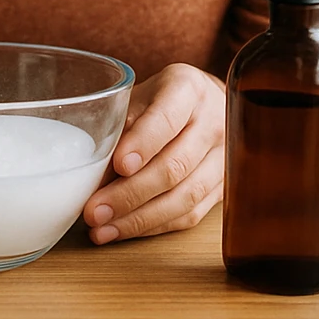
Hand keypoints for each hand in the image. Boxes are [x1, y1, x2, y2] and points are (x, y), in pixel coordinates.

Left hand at [83, 63, 224, 242]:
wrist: (206, 106)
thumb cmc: (161, 100)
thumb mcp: (138, 98)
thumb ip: (120, 129)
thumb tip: (93, 177)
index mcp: (188, 89)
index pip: (167, 118)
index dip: (144, 143)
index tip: (120, 164)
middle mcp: (214, 121)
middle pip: (175, 166)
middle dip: (130, 193)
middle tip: (95, 210)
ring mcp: (225, 158)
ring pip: (184, 197)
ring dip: (140, 218)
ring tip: (103, 229)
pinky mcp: (224, 189)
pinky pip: (190, 215)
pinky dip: (154, 226)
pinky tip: (125, 229)